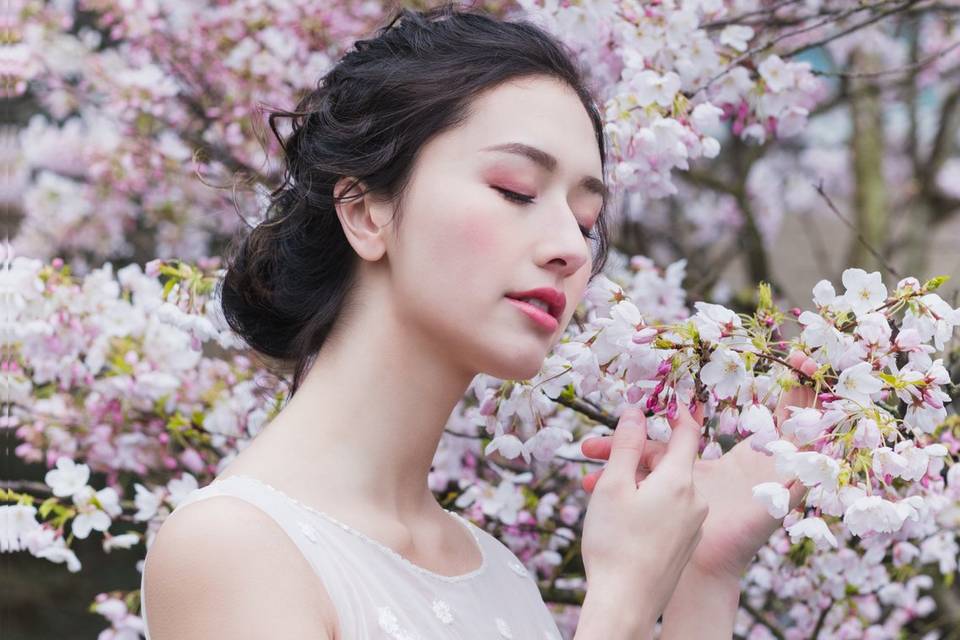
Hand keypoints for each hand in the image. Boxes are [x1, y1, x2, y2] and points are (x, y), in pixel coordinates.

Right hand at [575, 404, 708, 637]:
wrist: (625, 604)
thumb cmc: (615, 543)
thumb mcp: (612, 485)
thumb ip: (626, 444)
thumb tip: (636, 411)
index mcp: (680, 480)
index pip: (687, 432)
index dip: (675, 411)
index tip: (663, 398)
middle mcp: (695, 500)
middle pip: (665, 461)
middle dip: (630, 453)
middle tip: (589, 454)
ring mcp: (692, 524)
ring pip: (661, 487)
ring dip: (630, 480)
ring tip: (590, 489)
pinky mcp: (684, 544)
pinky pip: (666, 510)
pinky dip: (642, 502)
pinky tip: (613, 513)